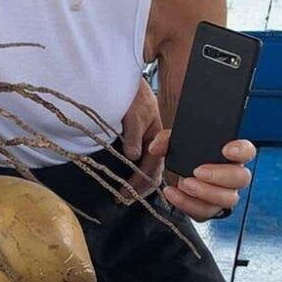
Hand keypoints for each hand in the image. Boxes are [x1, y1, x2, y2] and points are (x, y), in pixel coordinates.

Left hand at [118, 78, 162, 199]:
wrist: (131, 82)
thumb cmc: (135, 96)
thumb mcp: (134, 114)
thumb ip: (133, 135)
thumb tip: (133, 156)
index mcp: (159, 140)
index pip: (152, 169)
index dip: (139, 183)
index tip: (126, 193)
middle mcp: (157, 146)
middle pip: (152, 174)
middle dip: (139, 189)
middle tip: (122, 199)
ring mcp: (150, 144)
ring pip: (148, 170)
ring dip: (137, 184)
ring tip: (123, 194)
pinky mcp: (142, 142)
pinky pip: (142, 162)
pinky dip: (135, 173)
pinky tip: (126, 179)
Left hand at [149, 130, 255, 221]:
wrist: (178, 174)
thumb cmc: (185, 155)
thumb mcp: (175, 141)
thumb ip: (166, 140)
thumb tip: (156, 148)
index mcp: (230, 154)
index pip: (247, 150)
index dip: (241, 150)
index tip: (226, 150)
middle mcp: (232, 176)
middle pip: (241, 178)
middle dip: (219, 176)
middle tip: (197, 172)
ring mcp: (224, 194)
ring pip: (228, 199)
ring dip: (206, 193)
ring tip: (184, 184)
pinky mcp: (211, 209)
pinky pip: (206, 212)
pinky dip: (188, 204)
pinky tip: (173, 194)